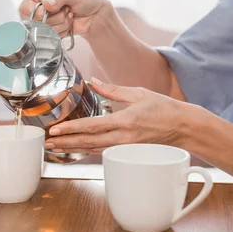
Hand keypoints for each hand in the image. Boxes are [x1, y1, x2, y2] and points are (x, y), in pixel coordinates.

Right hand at [19, 0, 111, 37]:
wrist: (94, 15)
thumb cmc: (84, 0)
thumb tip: (47, 4)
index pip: (25, 8)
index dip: (39, 13)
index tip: (53, 9)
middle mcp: (36, 6)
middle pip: (34, 22)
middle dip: (54, 19)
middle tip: (65, 11)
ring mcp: (41, 20)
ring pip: (42, 31)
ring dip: (59, 26)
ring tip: (68, 16)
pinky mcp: (47, 31)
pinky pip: (49, 37)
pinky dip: (61, 32)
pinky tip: (67, 24)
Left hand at [44, 78, 195, 152]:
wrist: (184, 127)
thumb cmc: (164, 108)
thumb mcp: (138, 93)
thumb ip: (112, 89)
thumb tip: (92, 80)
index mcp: (125, 121)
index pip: (93, 126)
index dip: (72, 129)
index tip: (56, 130)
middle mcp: (123, 137)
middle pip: (88, 142)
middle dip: (66, 143)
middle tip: (47, 142)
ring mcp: (125, 146)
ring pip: (93, 149)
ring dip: (72, 148)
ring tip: (55, 147)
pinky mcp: (126, 150)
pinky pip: (101, 151)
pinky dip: (85, 150)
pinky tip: (74, 149)